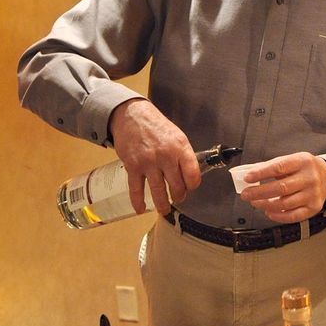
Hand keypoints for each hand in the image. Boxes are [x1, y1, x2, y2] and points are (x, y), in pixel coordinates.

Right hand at [108, 99, 200, 214]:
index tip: (191, 187)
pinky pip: (136, 188)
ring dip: (163, 204)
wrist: (132, 116)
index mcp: (181, 148)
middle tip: (178, 198)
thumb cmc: (157, 126)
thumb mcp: (177, 136)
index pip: (193, 174)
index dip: (193, 185)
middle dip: (179, 196)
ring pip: (159, 191)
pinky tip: (140, 209)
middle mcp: (166, 156)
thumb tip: (189, 175)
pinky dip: (138, 201)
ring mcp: (149, 162)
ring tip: (165, 210)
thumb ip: (183, 155)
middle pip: (177, 185)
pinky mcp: (133, 166)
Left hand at [239, 152, 325, 222]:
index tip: (247, 178)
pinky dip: (278, 216)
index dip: (261, 173)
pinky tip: (269, 212)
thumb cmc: (303, 169)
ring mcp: (313, 194)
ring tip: (255, 202)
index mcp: (302, 161)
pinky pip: (293, 216)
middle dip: (259, 192)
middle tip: (246, 194)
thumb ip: (266, 166)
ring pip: (285, 203)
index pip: (279, 167)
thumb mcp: (288, 161)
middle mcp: (310, 178)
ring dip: (266, 205)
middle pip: (281, 187)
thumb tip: (244, 171)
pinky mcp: (314, 207)